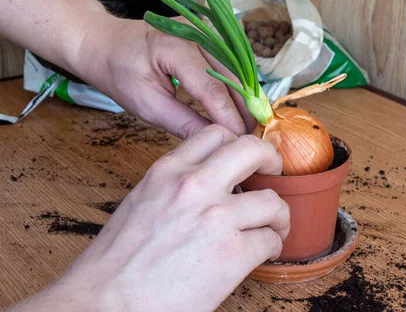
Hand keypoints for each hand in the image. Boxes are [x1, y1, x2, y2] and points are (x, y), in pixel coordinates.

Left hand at [0, 0, 252, 137]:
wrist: (105, 43)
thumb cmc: (118, 73)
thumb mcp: (145, 104)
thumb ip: (182, 121)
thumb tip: (216, 141)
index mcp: (173, 46)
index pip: (212, 88)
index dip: (229, 117)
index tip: (241, 142)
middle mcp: (195, 31)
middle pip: (231, 76)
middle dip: (244, 109)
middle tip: (254, 138)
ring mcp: (204, 29)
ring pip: (236, 69)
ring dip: (244, 98)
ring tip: (252, 126)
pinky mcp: (208, 34)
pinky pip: (229, 63)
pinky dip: (237, 86)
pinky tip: (243, 107)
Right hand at [12, 125, 288, 311]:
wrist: (103, 305)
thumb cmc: (114, 264)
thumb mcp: (142, 203)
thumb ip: (176, 187)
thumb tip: (209, 188)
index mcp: (166, 171)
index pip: (215, 134)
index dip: (236, 146)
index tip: (245, 161)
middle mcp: (193, 186)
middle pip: (252, 149)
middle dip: (270, 160)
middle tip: (273, 175)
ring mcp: (216, 218)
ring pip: (272, 200)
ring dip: (277, 214)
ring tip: (272, 227)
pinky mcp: (232, 253)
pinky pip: (270, 240)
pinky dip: (272, 246)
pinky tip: (261, 253)